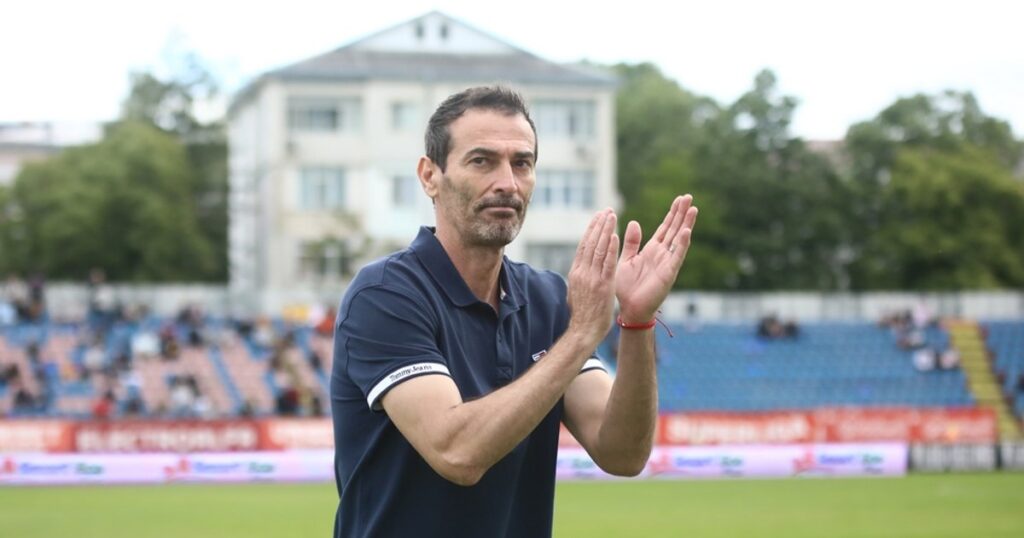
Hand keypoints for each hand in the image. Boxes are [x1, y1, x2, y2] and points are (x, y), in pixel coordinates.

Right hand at [567, 209, 619, 344]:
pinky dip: (611, 248)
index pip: (584, 246)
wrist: (583, 331)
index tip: (598, 217)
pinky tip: (615, 236)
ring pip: (599, 249)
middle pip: (590, 242)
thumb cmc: (583, 315)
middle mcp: (582, 272)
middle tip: (607, 210)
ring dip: (606, 230)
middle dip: (599, 224)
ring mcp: (592, 278)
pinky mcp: (602, 285)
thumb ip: (580, 277)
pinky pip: (607, 263)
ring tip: (612, 215)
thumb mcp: (577, 291)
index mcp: (576, 272)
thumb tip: (580, 269)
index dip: (591, 230)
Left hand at [615, 195, 697, 323]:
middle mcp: (662, 254)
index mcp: (652, 250)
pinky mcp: (668, 273)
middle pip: (675, 229)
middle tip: (689, 197)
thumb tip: (633, 222)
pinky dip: (682, 244)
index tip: (680, 199)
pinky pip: (677, 256)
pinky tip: (687, 231)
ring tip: (693, 208)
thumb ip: (632, 242)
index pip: (665, 228)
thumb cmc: (627, 287)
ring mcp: (667, 263)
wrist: (629, 308)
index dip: (672, 213)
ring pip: (679, 239)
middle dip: (682, 213)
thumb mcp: (626, 259)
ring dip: (686, 224)